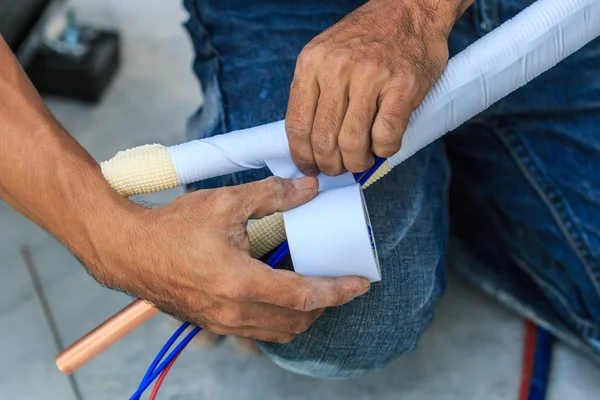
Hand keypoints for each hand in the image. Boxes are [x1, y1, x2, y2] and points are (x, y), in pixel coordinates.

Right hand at [92, 176, 370, 342]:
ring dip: (301, 316)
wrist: (128, 251)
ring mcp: (222, 323)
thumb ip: (272, 196)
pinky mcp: (212, 324)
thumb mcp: (225, 203)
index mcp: (241, 283)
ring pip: (277, 331)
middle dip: (324, 305)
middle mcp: (234, 311)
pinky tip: (276, 295)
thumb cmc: (171, 227)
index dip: (338, 291)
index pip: (304, 296)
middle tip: (337, 284)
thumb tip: (308, 189)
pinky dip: (277, 319)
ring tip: (311, 290)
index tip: (360, 284)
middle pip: (297, 320)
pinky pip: (256, 331)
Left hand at [286, 0, 462, 175]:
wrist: (410, 8)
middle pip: (323, 141)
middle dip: (330, 165)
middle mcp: (338, 68)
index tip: (309, 167)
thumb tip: (308, 142)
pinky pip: (385, 137)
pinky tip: (383, 146)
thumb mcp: (326, 54)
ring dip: (356, 162)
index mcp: (312, 63)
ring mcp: (371, 77)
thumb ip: (315, 92)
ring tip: (361, 160)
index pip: (297, 125)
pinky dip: (383, 151)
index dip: (302, 156)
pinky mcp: (402, 87)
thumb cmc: (368, 38)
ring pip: (352, 144)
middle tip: (338, 168)